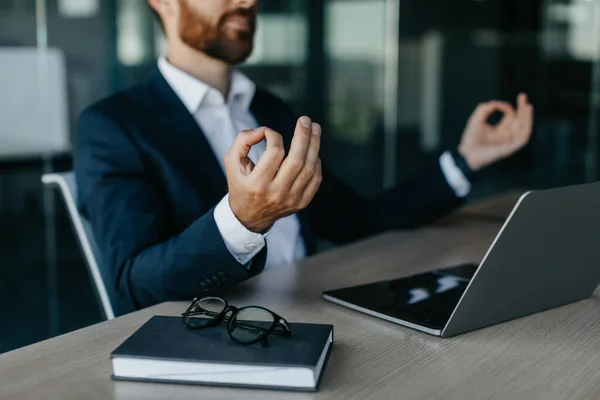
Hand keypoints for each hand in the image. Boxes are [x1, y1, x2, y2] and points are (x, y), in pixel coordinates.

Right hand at [224, 116, 322, 232]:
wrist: (249, 216)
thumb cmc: (241, 183)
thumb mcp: (232, 162)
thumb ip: (243, 140)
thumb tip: (264, 131)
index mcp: (257, 184)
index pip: (274, 153)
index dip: (274, 136)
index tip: (268, 132)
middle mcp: (275, 193)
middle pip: (297, 160)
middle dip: (303, 136)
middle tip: (305, 120)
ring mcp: (291, 200)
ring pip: (309, 169)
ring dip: (314, 145)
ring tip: (315, 128)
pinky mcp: (301, 203)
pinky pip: (315, 180)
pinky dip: (316, 163)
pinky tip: (313, 150)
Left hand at [458, 93, 533, 170]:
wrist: (467, 153)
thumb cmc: (471, 138)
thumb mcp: (476, 120)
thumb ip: (484, 110)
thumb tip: (494, 104)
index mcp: (500, 130)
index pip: (510, 116)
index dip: (505, 107)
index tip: (496, 104)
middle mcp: (507, 136)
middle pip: (520, 121)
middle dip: (523, 109)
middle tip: (522, 96)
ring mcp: (509, 143)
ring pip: (524, 129)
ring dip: (527, 118)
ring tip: (527, 106)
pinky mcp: (510, 149)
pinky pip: (522, 139)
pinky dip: (525, 130)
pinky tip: (524, 121)